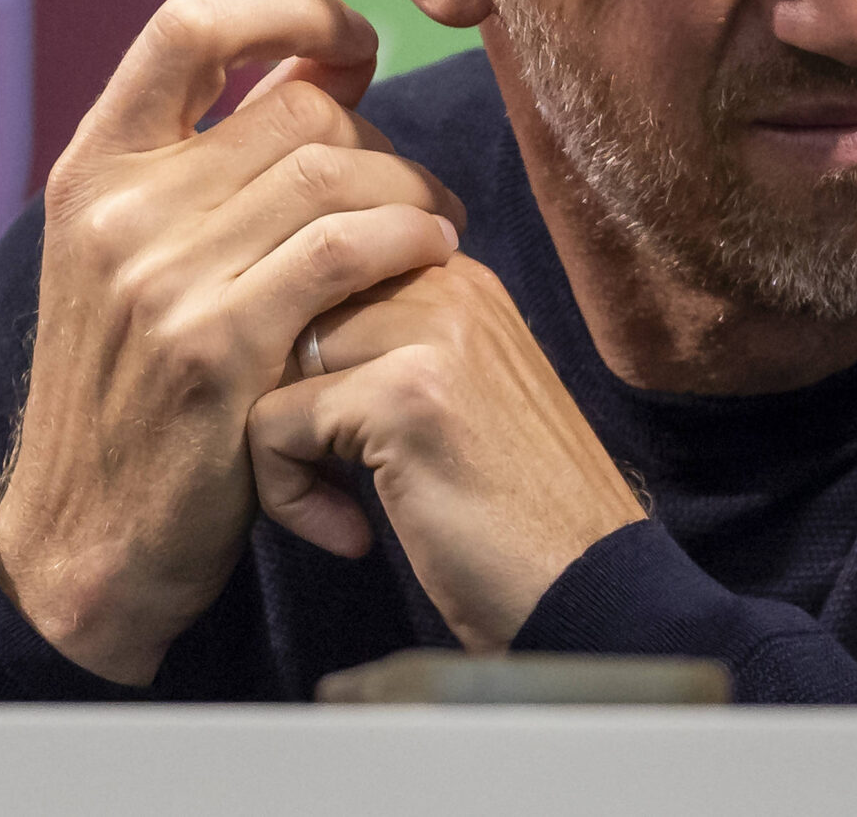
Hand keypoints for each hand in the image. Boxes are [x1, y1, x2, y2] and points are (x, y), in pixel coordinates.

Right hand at [0, 0, 466, 684]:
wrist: (90, 543)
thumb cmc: (139, 392)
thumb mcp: (138, 261)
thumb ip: (211, 165)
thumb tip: (322, 64)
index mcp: (92, 171)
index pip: (187, 26)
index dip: (287, 8)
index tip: (355, 35)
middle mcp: (116, 211)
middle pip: (296, 110)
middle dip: (382, 137)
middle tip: (419, 191)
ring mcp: (161, 280)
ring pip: (334, 172)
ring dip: (413, 194)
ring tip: (440, 230)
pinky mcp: (216, 349)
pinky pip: (345, 249)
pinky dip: (409, 240)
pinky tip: (435, 260)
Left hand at [248, 256, 646, 650]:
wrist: (588, 585)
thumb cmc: (521, 511)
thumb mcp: (466, 395)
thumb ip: (397, 346)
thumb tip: (288, 337)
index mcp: (463, 279)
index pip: (324, 271)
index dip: (303, 356)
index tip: (340, 432)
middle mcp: (451, 286)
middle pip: (290, 311)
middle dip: (281, 396)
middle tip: (325, 476)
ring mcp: (430, 336)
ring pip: (269, 358)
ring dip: (278, 445)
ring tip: (335, 506)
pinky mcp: (403, 396)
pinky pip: (273, 423)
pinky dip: (287, 493)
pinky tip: (348, 536)